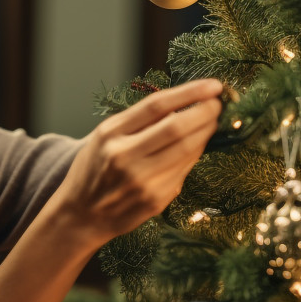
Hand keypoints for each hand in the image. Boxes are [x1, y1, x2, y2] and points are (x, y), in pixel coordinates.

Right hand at [48, 78, 223, 246]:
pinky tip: (197, 146)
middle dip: (205, 112)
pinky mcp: (155, 200)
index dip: (190, 92)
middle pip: (177, 127)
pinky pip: (184, 170)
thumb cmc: (94, 170)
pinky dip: (194, 154)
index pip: (157, 106)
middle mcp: (125, 157)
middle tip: (218, 103)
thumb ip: (138, 122)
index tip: (213, 85)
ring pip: (187, 150)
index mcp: (111, 135)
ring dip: (206, 132)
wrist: (81, 215)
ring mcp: (142, 181)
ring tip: (212, 121)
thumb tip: (182, 105)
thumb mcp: (104, 137)